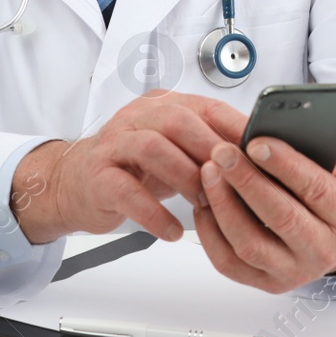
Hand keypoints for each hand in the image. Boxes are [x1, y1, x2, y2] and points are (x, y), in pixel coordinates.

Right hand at [13, 92, 246, 244]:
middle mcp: (138, 117)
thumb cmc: (134, 167)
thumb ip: (208, 147)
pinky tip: (173, 231)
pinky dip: (153, 213)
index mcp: (163, 105)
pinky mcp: (97, 176)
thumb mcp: (176, 150)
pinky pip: (126, 191)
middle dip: (211, 151)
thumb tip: (261, 158)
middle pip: (179, 121)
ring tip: (205, 204)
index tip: (261, 152)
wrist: (74, 182)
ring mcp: (114, 144)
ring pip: (153, 149)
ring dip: (185, 177)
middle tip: (234, 181)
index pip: (206, 107)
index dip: (236, 128)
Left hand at [193, 122, 335, 292]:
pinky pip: (229, 263)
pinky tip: (204, 200)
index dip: (285, 165)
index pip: (317, 191)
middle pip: (280, 217)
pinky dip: (210, 233)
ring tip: (208, 171)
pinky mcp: (265, 281)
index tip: (257, 141)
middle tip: (222, 151)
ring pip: (250, 244)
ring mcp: (292, 270)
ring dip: (224, 206)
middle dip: (246, 182)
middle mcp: (323, 251)